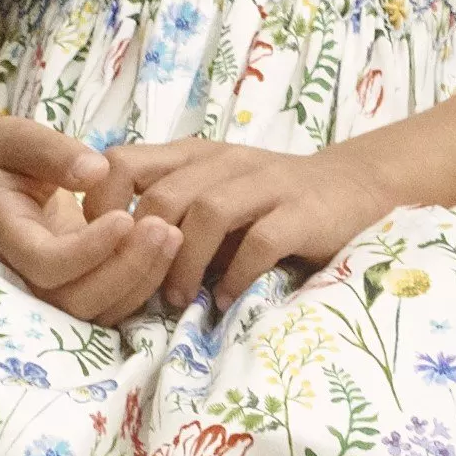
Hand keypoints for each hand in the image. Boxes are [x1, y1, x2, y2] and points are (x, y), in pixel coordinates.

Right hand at [0, 113, 175, 326]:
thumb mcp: (11, 136)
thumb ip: (50, 151)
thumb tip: (98, 171)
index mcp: (4, 234)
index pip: (46, 264)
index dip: (88, 251)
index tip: (123, 216)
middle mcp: (23, 272)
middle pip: (75, 300)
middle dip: (126, 269)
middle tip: (164, 227)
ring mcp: (47, 285)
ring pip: (96, 311)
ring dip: (141, 279)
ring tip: (172, 234)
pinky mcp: (70, 285)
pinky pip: (108, 304)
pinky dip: (142, 283)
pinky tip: (166, 245)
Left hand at [99, 136, 399, 311]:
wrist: (352, 188)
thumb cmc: (269, 203)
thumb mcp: (211, 195)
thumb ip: (168, 214)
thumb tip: (110, 258)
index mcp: (193, 155)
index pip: (122, 162)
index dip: (102, 206)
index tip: (105, 250)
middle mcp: (226, 161)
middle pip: (164, 194)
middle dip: (146, 248)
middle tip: (144, 288)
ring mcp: (267, 183)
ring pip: (207, 212)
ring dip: (187, 264)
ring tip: (181, 299)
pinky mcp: (303, 212)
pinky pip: (260, 242)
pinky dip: (237, 275)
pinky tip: (229, 298)